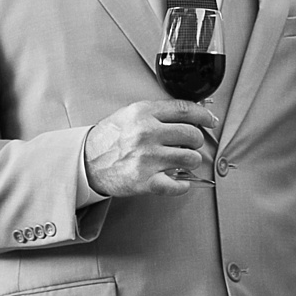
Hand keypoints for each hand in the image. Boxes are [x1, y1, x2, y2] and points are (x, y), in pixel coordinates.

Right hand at [83, 100, 218, 196]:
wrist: (85, 161)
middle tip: (188, 144)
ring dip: (190, 161)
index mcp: (144, 114)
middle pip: (193, 135)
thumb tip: (194, 114)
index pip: (186, 110)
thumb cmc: (110, 138)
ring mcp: (146, 159)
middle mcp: (146, 134)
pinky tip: (180, 180)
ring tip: (181, 161)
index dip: (204, 116)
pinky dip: (183, 185)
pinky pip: (178, 185)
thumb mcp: (131, 113)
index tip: (211, 121)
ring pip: (191, 159)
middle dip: (195, 141)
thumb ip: (159, 112)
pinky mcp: (144, 181)